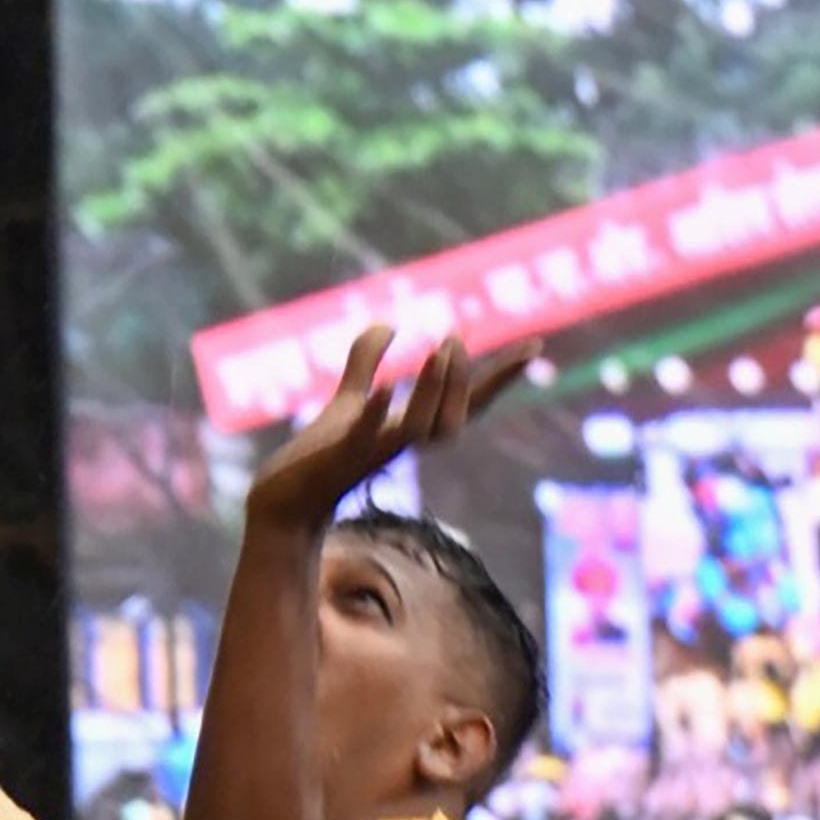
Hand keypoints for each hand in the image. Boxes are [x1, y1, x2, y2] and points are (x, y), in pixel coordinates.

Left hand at [246, 318, 532, 540]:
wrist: (283, 495)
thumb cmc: (321, 453)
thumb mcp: (349, 397)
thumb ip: (368, 360)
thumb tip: (389, 323)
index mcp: (411, 429)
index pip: (468, 403)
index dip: (501, 377)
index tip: (535, 346)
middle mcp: (402, 444)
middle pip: (454, 418)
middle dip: (461, 379)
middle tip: (453, 339)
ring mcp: (374, 453)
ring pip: (420, 428)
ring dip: (433, 391)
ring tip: (437, 352)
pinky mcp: (340, 458)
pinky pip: (365, 437)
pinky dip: (376, 413)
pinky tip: (384, 387)